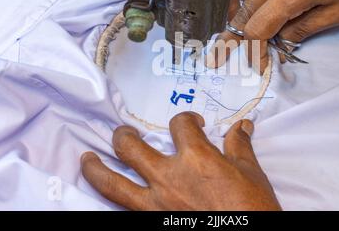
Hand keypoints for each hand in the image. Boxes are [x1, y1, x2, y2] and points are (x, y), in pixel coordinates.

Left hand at [81, 112, 280, 210]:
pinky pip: (123, 208)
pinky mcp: (153, 221)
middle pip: (131, 147)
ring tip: (86, 158)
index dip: (187, 119)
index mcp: (196, 158)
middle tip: (125, 132)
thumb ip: (240, 145)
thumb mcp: (250, 173)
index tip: (194, 124)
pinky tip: (109, 194)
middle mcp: (169, 177)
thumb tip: (242, 126)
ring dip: (95, 168)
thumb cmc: (252, 209)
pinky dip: (111, 199)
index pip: (180, 125)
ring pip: (112, 182)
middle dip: (124, 135)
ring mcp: (157, 203)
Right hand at [206, 0, 338, 73]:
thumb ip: (303, 31)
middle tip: (225, 51)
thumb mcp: (337, 11)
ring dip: (235, 14)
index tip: (256, 61)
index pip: (257, 31)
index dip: (253, 51)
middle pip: (242, 15)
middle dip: (236, 38)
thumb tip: (280, 42)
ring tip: (234, 26)